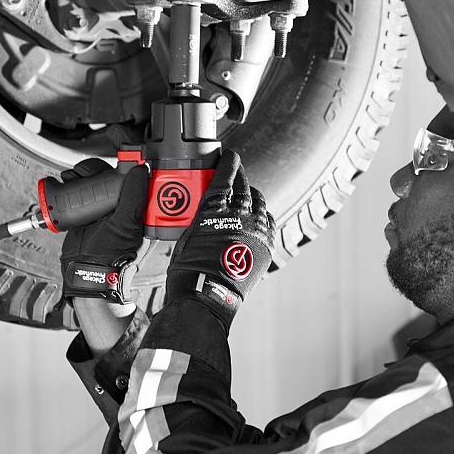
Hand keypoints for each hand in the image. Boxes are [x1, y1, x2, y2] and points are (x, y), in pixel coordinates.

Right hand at [59, 159, 148, 307]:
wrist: (85, 274)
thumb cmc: (112, 259)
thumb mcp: (126, 226)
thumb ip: (134, 198)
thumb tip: (140, 170)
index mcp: (140, 208)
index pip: (135, 177)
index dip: (126, 164)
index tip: (117, 157)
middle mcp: (123, 206)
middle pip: (111, 175)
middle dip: (96, 169)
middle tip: (85, 172)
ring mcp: (104, 208)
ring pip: (95, 180)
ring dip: (82, 174)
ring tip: (73, 177)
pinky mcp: (87, 211)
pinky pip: (81, 191)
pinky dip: (72, 184)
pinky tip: (66, 183)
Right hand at [163, 150, 275, 328]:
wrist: (207, 297)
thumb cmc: (189, 271)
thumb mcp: (184, 235)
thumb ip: (199, 217)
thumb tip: (205, 208)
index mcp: (214, 210)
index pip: (226, 176)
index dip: (229, 163)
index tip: (231, 156)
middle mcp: (238, 215)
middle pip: (244, 186)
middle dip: (240, 176)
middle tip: (236, 172)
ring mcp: (255, 230)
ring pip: (259, 202)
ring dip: (253, 195)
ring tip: (247, 194)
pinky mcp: (265, 245)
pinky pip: (269, 221)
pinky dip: (263, 215)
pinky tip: (258, 215)